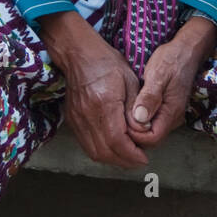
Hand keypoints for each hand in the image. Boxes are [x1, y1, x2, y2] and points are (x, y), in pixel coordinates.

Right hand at [38, 11, 152, 168]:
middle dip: (124, 161)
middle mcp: (88, 115)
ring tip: (128, 157)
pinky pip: (86, 145)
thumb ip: (136, 109)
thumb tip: (143, 132)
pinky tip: (113, 149)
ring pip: (94, 152)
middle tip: (138, 160)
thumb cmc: (108, 64)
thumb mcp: (130, 82)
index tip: (144, 158)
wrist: (79, 55)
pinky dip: (101, 152)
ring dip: (112, 159)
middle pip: (104, 152)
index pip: (117, 140)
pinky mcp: (72, 120)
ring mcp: (77, 119)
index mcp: (104, 103)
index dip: (131, 154)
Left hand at [125, 18, 216, 149]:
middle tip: (117, 119)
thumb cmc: (171, 60)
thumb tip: (139, 118)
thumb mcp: (158, 75)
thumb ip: (149, 97)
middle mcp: (172, 118)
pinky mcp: (165, 109)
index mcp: (171, 112)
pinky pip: (151, 123)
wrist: (186, 50)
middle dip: (133, 134)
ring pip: (150, 132)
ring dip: (135, 128)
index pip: (152, 139)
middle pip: (150, 139)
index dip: (135, 136)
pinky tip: (129, 110)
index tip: (121, 122)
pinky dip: (139, 120)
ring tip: (121, 114)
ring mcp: (170, 115)